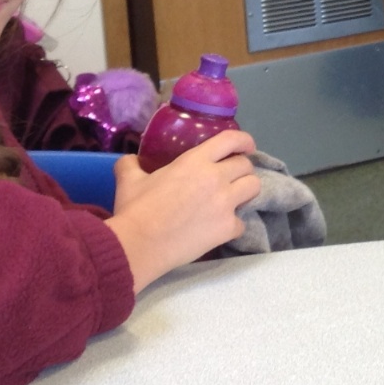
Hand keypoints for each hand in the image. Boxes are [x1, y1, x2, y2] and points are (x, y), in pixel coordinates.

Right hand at [105, 129, 261, 292]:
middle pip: (246, 166)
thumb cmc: (136, 209)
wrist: (140, 244)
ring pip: (254, 188)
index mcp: (195, 161)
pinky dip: (234, 225)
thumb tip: (130, 160)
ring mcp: (225, 203)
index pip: (231, 140)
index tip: (247, 146)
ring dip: (246, 192)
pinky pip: (242, 223)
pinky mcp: (227, 228)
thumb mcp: (129, 180)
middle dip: (242, 169)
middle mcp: (216, 178)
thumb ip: (131, 165)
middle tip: (232, 177)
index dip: (244, 140)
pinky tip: (221, 228)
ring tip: (234, 198)